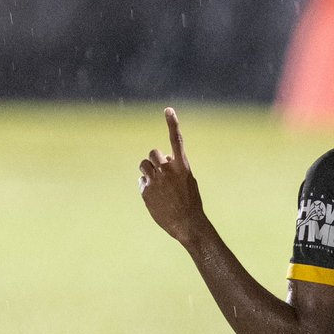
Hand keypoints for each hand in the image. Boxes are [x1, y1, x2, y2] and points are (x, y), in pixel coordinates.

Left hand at [139, 108, 205, 241]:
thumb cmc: (190, 202)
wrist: (187, 224)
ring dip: (148, 170)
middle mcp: (168, 170)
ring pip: (144, 165)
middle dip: (155, 160)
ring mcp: (156, 180)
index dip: (172, 124)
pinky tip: (156, 197)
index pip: (176, 140)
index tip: (168, 110)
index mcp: (183, 166)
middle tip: (161, 172)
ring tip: (157, 184)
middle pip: (153, 153)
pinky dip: (147, 186)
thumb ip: (176, 168)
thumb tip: (164, 160)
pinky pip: (142, 181)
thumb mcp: (188, 181)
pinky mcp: (146, 190)